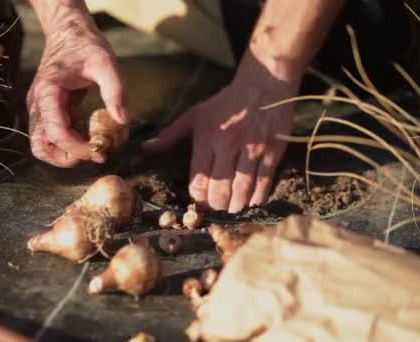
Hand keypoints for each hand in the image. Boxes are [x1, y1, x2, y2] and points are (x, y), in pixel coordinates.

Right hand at [27, 17, 127, 166]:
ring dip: (66, 154)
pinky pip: (53, 136)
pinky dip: (70, 142)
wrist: (68, 32)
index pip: (56, 133)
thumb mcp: (106, 63)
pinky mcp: (47, 112)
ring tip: (91, 146)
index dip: (78, 148)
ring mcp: (39, 109)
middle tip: (95, 154)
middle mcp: (38, 104)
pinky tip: (89, 132)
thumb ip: (116, 91)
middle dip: (68, 157)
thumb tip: (123, 122)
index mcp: (48, 93)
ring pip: (43, 146)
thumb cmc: (85, 45)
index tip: (100, 150)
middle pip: (42, 147)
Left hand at [143, 55, 298, 212]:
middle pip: (221, 188)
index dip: (198, 198)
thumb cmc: (226, 103)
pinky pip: (264, 182)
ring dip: (236, 205)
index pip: (199, 178)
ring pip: (243, 188)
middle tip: (215, 210)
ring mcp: (253, 149)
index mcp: (207, 137)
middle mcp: (229, 144)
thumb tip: (146, 148)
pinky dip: (257, 197)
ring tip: (231, 209)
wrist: (264, 85)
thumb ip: (170, 134)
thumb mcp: (195, 115)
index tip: (198, 203)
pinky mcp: (273, 151)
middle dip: (216, 205)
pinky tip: (251, 202)